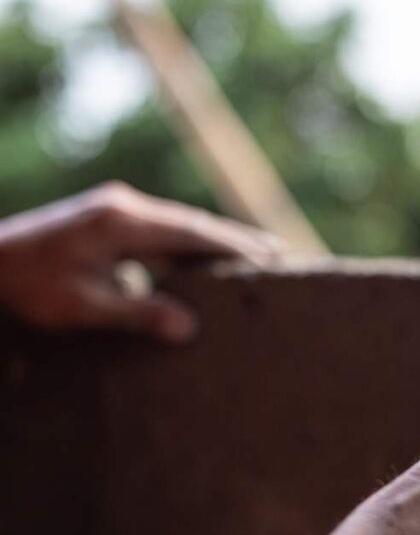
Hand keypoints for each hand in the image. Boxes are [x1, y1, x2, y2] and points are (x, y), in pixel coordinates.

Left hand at [0, 182, 280, 342]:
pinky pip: (161, 230)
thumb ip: (137, 313)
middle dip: (235, 239)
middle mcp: (123, 207)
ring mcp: (115, 208)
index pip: (193, 231)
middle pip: (192, 222)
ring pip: (178, 225)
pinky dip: (188, 245)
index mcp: (121, 223)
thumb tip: (190, 327)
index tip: (272, 256)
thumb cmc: (25, 288)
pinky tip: (205, 263)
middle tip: (279, 254)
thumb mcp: (80, 307)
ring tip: (253, 258)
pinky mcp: (108, 218)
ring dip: (213, 242)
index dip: (236, 244)